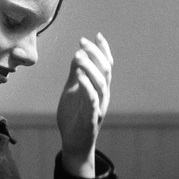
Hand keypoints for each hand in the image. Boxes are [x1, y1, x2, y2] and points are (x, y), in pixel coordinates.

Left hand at [57, 33, 113, 177]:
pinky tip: (79, 75)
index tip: (97, 35)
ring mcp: (99, 107)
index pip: (106, 66)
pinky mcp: (91, 118)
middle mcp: (103, 96)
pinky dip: (87, 86)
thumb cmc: (74, 116)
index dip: (103, 51)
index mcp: (100, 88)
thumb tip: (79, 53)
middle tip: (83, 41)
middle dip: (95, 54)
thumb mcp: (73, 90)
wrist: (74, 142)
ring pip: (101, 84)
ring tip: (79, 55)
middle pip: (105, 71)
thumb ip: (76, 74)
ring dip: (90, 68)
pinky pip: (92, 100)